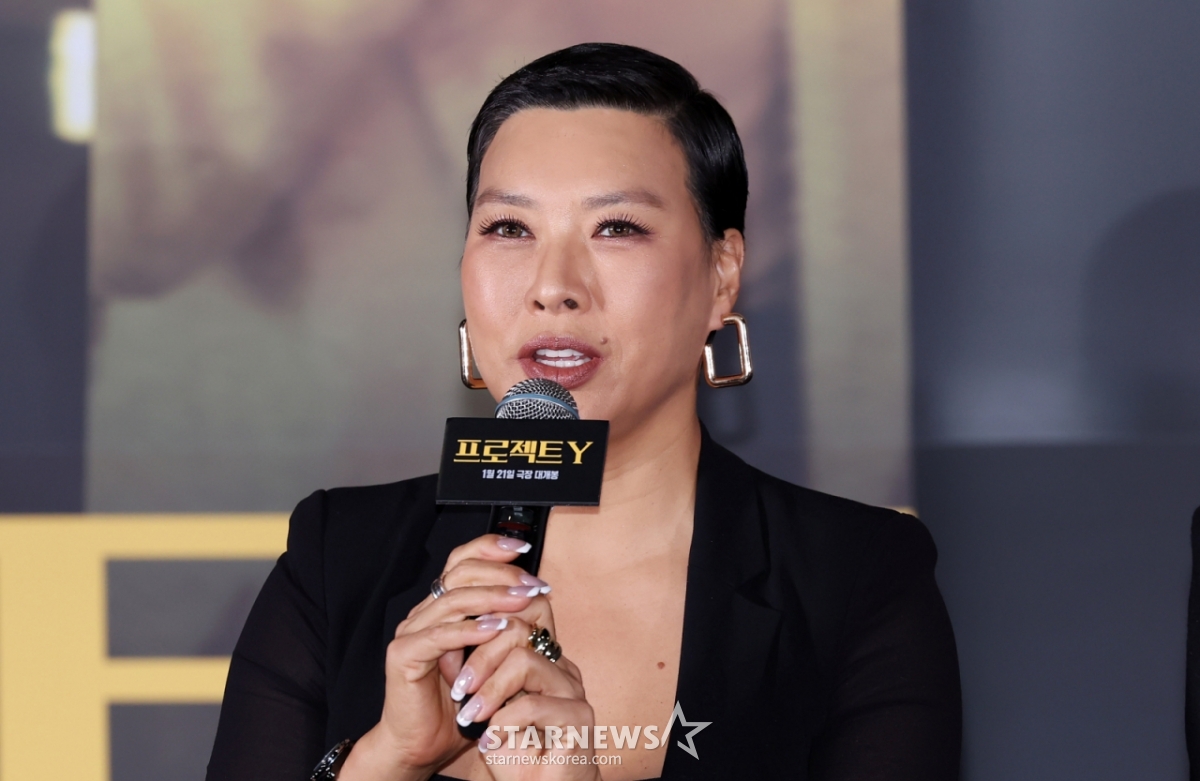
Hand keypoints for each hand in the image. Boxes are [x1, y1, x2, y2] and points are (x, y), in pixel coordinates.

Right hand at [339, 534, 549, 779]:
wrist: (425, 743)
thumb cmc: (460, 702)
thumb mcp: (490, 654)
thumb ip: (503, 623)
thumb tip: (536, 594)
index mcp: (440, 606)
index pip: (462, 561)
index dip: (490, 548)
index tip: (524, 549)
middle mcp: (423, 612)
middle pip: (459, 573)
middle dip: (501, 575)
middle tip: (532, 586)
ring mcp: (410, 631)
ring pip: (453, 601)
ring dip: (492, 599)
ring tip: (522, 602)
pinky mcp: (403, 654)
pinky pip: (439, 636)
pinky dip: (470, 630)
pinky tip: (496, 629)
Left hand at [457, 615, 600, 780]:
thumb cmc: (514, 758)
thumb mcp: (488, 712)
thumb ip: (478, 678)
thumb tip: (449, 644)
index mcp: (544, 662)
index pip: (518, 617)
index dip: (485, 625)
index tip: (455, 653)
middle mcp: (562, 669)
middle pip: (519, 630)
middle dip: (480, 656)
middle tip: (459, 689)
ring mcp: (573, 691)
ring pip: (524, 662)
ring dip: (489, 689)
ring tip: (469, 716)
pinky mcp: (579, 718)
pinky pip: (532, 705)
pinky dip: (502, 723)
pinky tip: (489, 742)